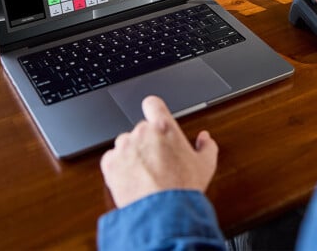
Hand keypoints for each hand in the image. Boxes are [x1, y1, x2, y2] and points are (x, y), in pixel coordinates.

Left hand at [100, 96, 218, 208]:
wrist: (162, 212)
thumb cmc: (183, 188)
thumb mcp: (205, 165)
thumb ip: (206, 146)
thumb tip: (205, 138)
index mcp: (164, 127)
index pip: (152, 103)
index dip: (154, 110)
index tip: (155, 118)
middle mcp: (141, 132)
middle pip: (141, 129)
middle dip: (147, 141)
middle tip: (157, 160)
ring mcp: (124, 147)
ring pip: (125, 144)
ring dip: (132, 154)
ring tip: (144, 174)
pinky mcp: (110, 164)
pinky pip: (112, 159)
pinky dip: (119, 167)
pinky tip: (132, 179)